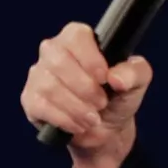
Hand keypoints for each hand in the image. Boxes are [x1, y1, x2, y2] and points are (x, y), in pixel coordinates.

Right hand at [21, 22, 151, 167]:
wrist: (105, 131)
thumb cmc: (117, 98)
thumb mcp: (137, 83)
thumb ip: (135, 72)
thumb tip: (116, 77)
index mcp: (78, 39)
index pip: (76, 35)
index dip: (90, 58)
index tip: (104, 78)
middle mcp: (53, 51)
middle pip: (58, 60)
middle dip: (84, 88)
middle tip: (101, 103)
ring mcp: (38, 75)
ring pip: (50, 86)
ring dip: (76, 107)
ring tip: (92, 118)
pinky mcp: (30, 99)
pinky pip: (40, 106)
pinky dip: (64, 119)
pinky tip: (78, 125)